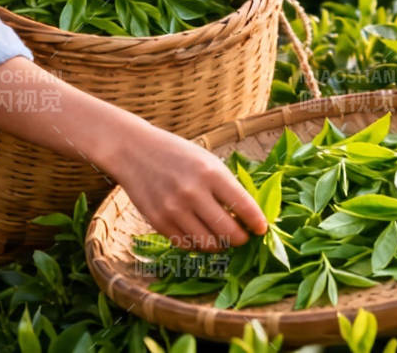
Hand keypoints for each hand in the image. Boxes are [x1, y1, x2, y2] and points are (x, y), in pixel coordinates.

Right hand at [107, 121, 267, 250]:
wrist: (134, 151)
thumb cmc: (178, 155)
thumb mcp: (207, 160)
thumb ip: (226, 186)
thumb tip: (249, 216)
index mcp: (211, 173)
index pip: (243, 206)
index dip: (257, 222)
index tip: (262, 229)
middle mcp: (193, 192)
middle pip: (227, 232)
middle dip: (241, 239)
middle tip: (243, 238)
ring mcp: (173, 209)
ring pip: (207, 243)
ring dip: (220, 245)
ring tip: (224, 240)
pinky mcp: (158, 222)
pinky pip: (186, 244)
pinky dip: (198, 245)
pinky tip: (202, 237)